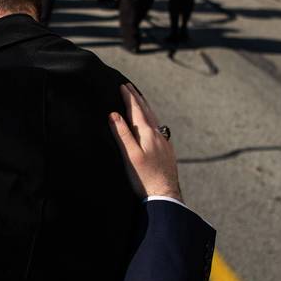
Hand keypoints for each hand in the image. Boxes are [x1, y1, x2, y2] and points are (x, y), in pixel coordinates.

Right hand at [109, 84, 181, 201]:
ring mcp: (164, 142)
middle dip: (137, 98)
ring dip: (145, 107)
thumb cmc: (144, 178)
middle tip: (130, 87)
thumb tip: (113, 114)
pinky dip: (151, 119)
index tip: (122, 86)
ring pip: (154, 119)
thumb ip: (122, 134)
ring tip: (140, 100)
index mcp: (147, 134)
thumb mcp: (130, 155)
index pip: (136, 110)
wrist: (165, 195)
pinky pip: (158, 128)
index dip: (129, 97)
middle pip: (147, 111)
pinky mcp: (167, 150)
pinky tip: (150, 123)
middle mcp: (158, 135)